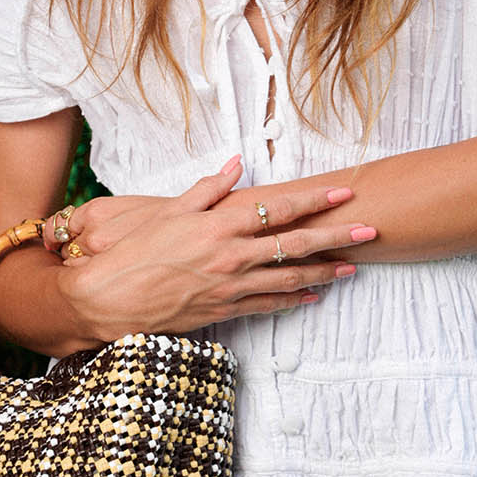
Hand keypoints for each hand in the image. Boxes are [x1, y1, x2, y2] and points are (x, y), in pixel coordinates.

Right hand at [52, 155, 376, 340]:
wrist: (107, 298)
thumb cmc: (134, 251)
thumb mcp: (167, 211)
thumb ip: (207, 189)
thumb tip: (236, 165)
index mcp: (217, 225)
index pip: (277, 209)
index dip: (313, 202)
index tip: (343, 195)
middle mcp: (230, 256)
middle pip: (295, 244)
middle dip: (336, 236)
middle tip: (369, 230)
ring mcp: (230, 286)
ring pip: (290, 278)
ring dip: (325, 271)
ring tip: (353, 266)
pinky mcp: (224, 311)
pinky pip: (269, 305)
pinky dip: (294, 300)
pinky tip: (314, 297)